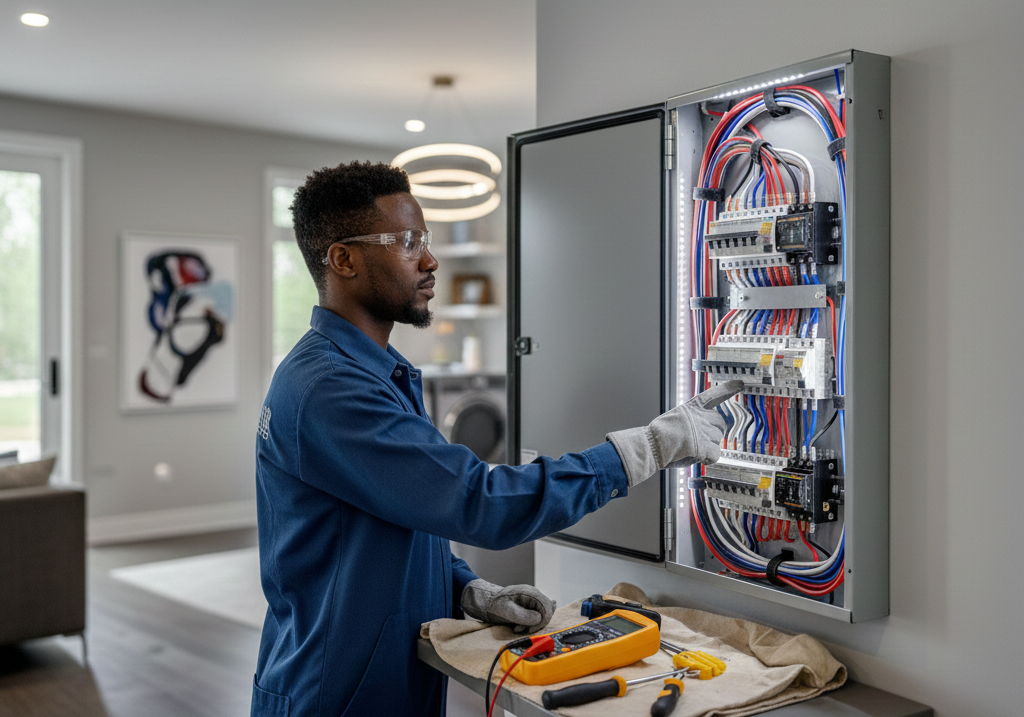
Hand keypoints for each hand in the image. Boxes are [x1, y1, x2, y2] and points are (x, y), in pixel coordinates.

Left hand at [461, 579, 554, 633]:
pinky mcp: (530, 605)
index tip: (527, 629)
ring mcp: (532, 599)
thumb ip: (522, 615)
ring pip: (544, 613)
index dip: (541, 621)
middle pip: (547, 610)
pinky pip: (539, 613)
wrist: (485, 601)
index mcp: (529, 593)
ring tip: (519, 627)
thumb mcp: (506, 611)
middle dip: (537, 623)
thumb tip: (539, 618)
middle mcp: (533, 594)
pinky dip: (534, 621)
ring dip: (534, 624)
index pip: (546, 607)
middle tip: (521, 629)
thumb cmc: (494, 605)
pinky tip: (528, 624)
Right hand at [606, 380, 743, 486]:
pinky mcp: (704, 447)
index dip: (728, 389)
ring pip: (718, 439)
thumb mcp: (674, 419)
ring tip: (692, 449)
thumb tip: (701, 432)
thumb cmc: (657, 436)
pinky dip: (708, 459)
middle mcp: (699, 417)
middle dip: (716, 431)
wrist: (651, 446)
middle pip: (720, 422)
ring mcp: (703, 431)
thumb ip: (690, 421)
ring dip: (709, 446)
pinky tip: (697, 458)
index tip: (740, 383)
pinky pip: (715, 455)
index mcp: (690, 408)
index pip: (713, 395)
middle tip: (704, 439)